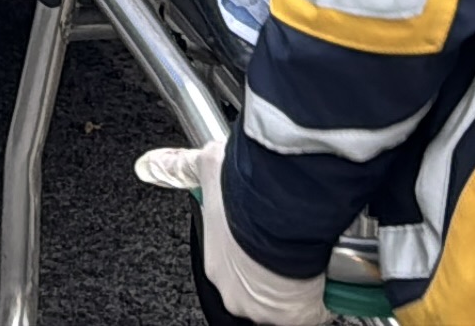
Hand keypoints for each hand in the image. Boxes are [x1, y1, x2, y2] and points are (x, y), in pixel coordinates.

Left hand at [138, 142, 329, 325]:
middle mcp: (236, 294)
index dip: (248, 249)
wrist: (279, 226)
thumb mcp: (210, 171)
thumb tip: (151, 163)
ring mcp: (264, 309)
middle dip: (270, 269)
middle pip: (256, 285)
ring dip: (294, 282)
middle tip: (286, 246)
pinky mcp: (295, 317)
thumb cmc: (245, 200)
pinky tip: (323, 274)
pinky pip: (310, 309)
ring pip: (281, 298)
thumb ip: (181, 167)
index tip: (262, 236)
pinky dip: (319, 296)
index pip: (232, 263)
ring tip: (307, 258)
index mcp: (217, 266)